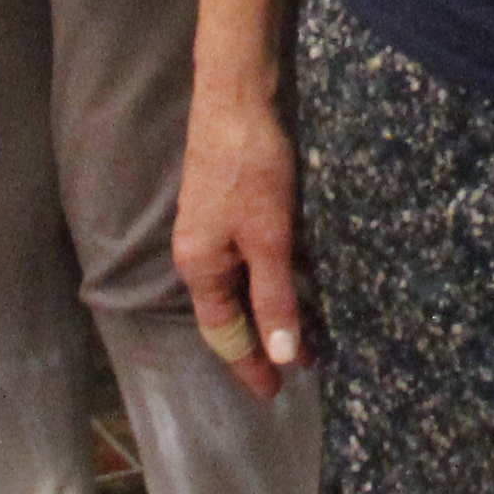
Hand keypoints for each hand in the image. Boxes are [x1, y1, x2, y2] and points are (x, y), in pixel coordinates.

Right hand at [173, 74, 308, 405]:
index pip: (224, 334)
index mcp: (199, 267)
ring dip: (262, 313)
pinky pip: (242, 262)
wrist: (237, 100)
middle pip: (225, 314)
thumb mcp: (270, 239)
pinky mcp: (225, 208)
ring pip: (234, 287)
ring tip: (296, 336)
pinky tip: (287, 285)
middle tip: (294, 369)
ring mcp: (208, 230)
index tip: (275, 394)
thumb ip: (274, 299)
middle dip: (256, 344)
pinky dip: (264, 282)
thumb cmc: (252, 169)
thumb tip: (281, 357)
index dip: (249, 365)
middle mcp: (196, 253)